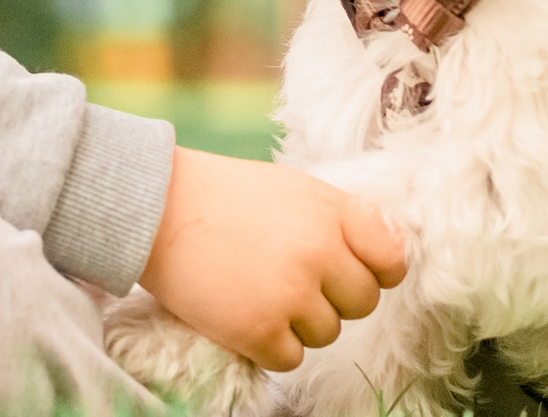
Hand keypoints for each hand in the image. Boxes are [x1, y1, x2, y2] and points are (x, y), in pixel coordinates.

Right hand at [138, 146, 407, 371]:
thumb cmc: (224, 195)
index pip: (392, 259)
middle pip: (363, 303)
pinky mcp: (259, 331)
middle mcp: (320, 253)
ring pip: (327, 334)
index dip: (376, 271)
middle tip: (294, 282)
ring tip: (261, 292)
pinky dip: (271, 345)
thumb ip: (340, 219)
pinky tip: (245, 314)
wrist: (156, 208)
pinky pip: (291, 359)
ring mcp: (291, 294)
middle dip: (335, 299)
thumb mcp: (294, 188)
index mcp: (333, 212)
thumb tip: (383, 256)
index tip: (354, 272)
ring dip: (300, 323)